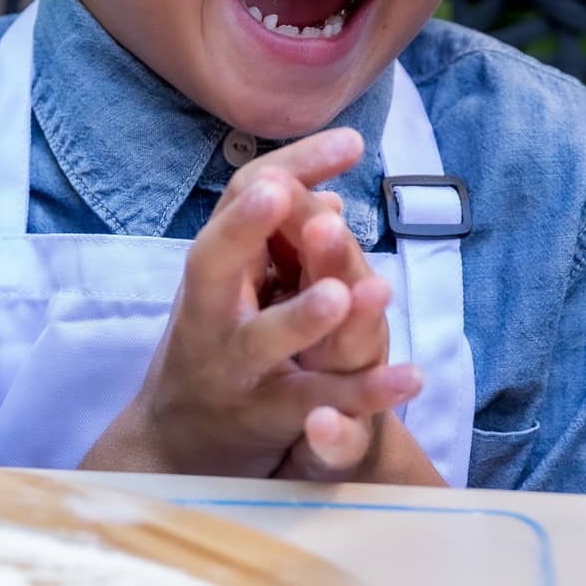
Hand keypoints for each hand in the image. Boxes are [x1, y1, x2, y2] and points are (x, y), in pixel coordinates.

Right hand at [80, 130, 419, 477]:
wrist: (174, 444)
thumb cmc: (213, 346)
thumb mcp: (231, 289)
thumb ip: (272, 243)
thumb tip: (327, 195)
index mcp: (210, 271)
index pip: (238, 203)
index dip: (290, 168)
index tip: (351, 142)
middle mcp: (210, 313)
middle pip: (214, 262)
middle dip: (245, 226)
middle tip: (286, 193)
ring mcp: (233, 368)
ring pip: (264, 341)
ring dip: (303, 316)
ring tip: (347, 292)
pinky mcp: (264, 418)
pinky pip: (316, 405)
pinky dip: (363, 393)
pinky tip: (410, 376)